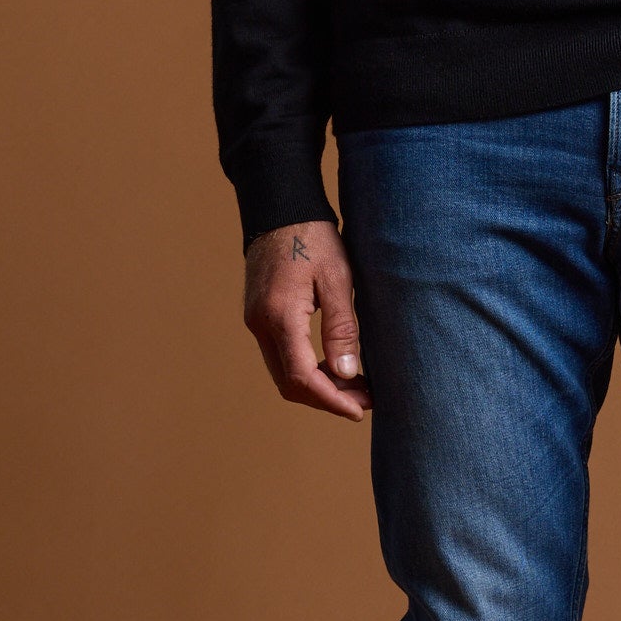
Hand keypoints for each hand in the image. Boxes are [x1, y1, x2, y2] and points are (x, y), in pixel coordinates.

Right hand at [243, 219, 370, 418]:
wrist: (280, 210)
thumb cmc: (314, 238)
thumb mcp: (338, 280)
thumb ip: (342, 328)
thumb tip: (348, 373)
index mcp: (280, 316)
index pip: (302, 378)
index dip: (332, 401)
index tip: (360, 410)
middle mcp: (260, 325)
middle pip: (290, 383)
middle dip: (327, 398)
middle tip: (365, 399)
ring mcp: (255, 322)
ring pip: (283, 373)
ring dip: (317, 386)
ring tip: (355, 385)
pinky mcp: (258, 317)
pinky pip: (280, 357)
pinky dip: (306, 370)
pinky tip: (334, 364)